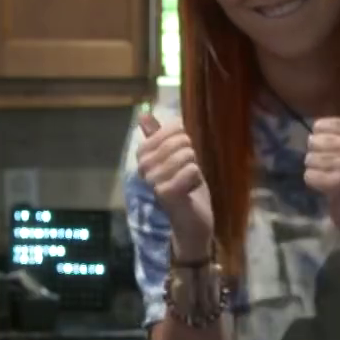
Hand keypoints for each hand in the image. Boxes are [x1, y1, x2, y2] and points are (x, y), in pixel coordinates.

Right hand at [135, 112, 214, 253]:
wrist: (191, 225)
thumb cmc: (184, 190)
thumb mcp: (173, 159)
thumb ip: (158, 137)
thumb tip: (143, 114)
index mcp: (143, 156)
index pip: (172, 128)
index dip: (184, 139)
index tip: (181, 158)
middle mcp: (144, 167)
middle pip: (180, 141)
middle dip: (190, 156)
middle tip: (185, 173)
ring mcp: (153, 181)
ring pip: (187, 155)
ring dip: (194, 169)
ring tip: (187, 183)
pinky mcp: (165, 194)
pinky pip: (191, 170)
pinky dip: (196, 179)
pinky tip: (189, 191)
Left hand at [305, 88, 339, 253]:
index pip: (321, 126)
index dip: (323, 142)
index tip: (339, 155)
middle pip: (314, 143)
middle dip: (319, 159)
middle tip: (336, 171)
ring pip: (309, 160)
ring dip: (317, 173)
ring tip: (334, 181)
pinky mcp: (339, 184)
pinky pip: (309, 176)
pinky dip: (315, 185)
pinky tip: (330, 191)